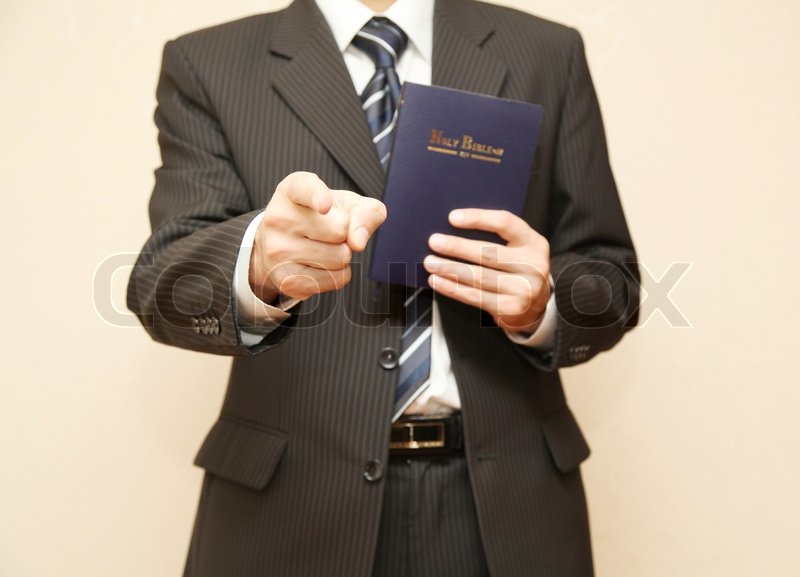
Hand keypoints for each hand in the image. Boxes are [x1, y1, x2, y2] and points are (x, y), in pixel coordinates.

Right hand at [250, 172, 386, 301]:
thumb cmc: (322, 217)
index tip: (325, 206)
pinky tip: (320, 265)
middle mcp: (279, 218)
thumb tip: (358, 242)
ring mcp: (278, 251)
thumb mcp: (347, 204)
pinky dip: (338, 274)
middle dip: (346, 233)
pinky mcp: (287, 280)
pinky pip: (335, 280)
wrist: (285, 243)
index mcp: (292, 190)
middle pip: (340, 230)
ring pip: (340, 258)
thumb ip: (366, 212)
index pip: (305, 190)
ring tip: (324, 247)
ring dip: (342, 255)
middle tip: (330, 231)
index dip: (318, 197)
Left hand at [423, 209, 550, 333]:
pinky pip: (474, 296)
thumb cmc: (520, 271)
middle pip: (488, 253)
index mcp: (534, 243)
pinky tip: (438, 281)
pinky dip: (452, 288)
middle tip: (435, 242)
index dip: (478, 219)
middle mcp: (532, 266)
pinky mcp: (508, 308)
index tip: (453, 218)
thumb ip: (498, 237)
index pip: (505, 224)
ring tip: (431, 262)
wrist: (537, 307)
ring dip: (449, 268)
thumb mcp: (520, 249)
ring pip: (478, 276)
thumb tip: (455, 225)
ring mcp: (522, 289)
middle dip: (457, 247)